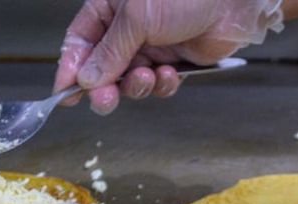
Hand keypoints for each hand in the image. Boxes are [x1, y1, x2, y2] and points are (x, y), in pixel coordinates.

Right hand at [55, 0, 283, 114]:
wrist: (233, 2)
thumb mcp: (137, 18)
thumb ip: (110, 51)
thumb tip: (87, 80)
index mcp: (110, 8)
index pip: (79, 42)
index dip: (70, 68)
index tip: (64, 94)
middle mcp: (128, 28)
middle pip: (102, 67)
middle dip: (103, 87)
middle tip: (105, 101)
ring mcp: (152, 46)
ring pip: (130, 81)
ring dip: (136, 86)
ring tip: (147, 77)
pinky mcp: (175, 61)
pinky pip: (159, 85)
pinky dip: (162, 85)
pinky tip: (170, 74)